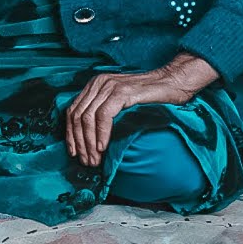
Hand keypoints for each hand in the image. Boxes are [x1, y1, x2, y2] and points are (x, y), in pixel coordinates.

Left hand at [65, 54, 217, 166]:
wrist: (172, 82)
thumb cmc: (149, 96)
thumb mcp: (119, 103)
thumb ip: (103, 112)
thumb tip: (89, 139)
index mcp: (93, 85)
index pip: (72, 111)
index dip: (70, 134)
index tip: (74, 152)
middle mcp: (97, 83)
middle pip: (77, 116)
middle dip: (79, 142)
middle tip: (86, 161)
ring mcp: (108, 86)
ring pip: (87, 117)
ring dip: (89, 142)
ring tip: (94, 158)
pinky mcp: (121, 92)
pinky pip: (104, 115)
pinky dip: (101, 133)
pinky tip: (103, 147)